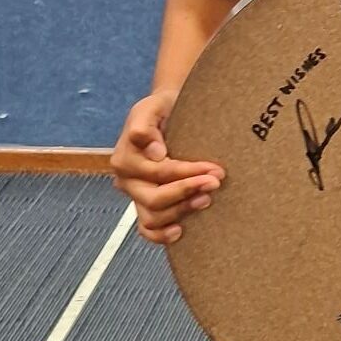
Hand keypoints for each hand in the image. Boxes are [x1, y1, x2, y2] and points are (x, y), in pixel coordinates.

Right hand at [110, 89, 224, 244]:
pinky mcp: (145, 206)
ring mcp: (135, 195)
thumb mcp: (152, 105)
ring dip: (182, 211)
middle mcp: (127, 180)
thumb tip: (153, 151)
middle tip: (215, 182)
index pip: (158, 172)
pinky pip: (147, 229)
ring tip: (207, 199)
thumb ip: (145, 124)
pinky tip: (181, 231)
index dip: (187, 172)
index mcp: (125, 157)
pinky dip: (161, 235)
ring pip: (153, 217)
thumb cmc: (162, 109)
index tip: (214, 168)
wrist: (167, 113)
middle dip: (187, 191)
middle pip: (155, 198)